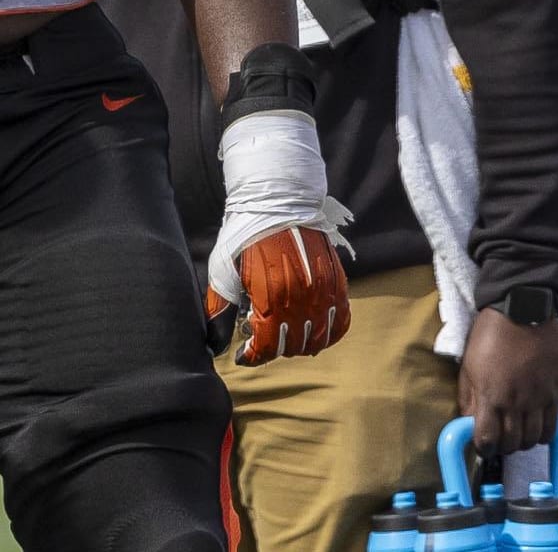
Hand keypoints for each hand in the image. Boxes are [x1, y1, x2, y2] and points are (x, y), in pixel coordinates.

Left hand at [207, 226, 353, 364]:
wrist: (278, 201)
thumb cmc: (245, 234)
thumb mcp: (223, 271)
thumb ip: (219, 310)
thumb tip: (215, 345)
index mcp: (273, 296)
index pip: (268, 347)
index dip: (254, 356)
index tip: (245, 354)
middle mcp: (302, 298)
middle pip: (293, 346)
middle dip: (274, 349)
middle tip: (262, 339)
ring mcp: (324, 292)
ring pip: (319, 339)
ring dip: (301, 344)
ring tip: (286, 336)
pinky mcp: (337, 283)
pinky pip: (342, 321)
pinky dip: (330, 333)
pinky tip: (314, 330)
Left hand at [458, 306, 557, 457]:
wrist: (522, 309)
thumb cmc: (490, 334)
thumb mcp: (469, 365)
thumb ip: (468, 398)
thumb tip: (468, 422)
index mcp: (491, 396)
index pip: (487, 441)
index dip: (483, 448)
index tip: (482, 445)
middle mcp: (515, 403)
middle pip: (511, 445)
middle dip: (502, 447)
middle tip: (499, 439)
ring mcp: (538, 399)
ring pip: (532, 440)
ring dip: (522, 442)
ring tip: (517, 433)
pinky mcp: (555, 392)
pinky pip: (552, 427)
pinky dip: (543, 435)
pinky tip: (535, 429)